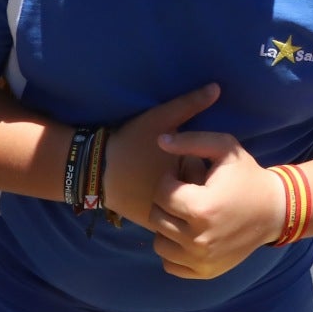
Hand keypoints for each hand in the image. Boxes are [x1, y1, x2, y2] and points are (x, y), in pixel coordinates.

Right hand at [103, 84, 220, 224]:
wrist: (95, 168)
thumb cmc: (132, 142)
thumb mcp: (162, 118)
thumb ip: (190, 104)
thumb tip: (217, 88)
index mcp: (188, 176)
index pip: (212, 174)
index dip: (203, 164)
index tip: (189, 156)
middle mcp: (180, 202)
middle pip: (202, 194)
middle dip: (199, 184)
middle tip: (176, 168)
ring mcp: (166, 216)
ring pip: (187, 210)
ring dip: (186, 199)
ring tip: (166, 180)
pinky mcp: (151, 224)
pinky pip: (172, 220)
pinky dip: (172, 210)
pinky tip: (159, 193)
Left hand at [149, 131, 286, 278]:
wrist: (275, 211)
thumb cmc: (248, 177)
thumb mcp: (225, 148)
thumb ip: (191, 141)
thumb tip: (159, 142)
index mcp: (202, 208)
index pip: (161, 194)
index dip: (169, 179)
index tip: (182, 176)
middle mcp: (198, 239)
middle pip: (157, 218)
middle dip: (167, 202)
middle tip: (184, 194)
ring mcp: (201, 259)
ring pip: (159, 243)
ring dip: (167, 226)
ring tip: (185, 215)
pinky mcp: (205, 272)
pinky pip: (170, 264)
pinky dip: (174, 250)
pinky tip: (188, 234)